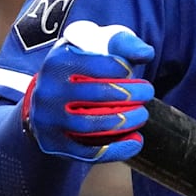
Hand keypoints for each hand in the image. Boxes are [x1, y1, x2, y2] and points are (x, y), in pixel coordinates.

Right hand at [21, 22, 154, 162]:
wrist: (49, 98)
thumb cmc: (82, 67)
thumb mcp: (96, 46)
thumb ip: (123, 44)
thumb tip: (146, 54)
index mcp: (59, 61)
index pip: (100, 65)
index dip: (123, 68)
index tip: (131, 71)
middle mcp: (49, 90)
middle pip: (99, 94)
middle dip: (132, 94)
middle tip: (147, 92)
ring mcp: (48, 119)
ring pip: (92, 125)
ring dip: (126, 121)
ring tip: (142, 115)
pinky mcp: (53, 143)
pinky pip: (87, 152)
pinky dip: (116, 149)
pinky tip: (136, 142)